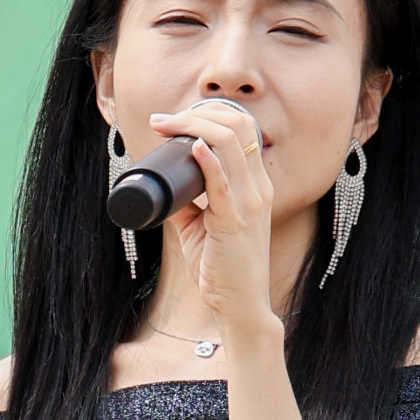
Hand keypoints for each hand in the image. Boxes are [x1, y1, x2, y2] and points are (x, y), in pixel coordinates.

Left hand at [154, 98, 277, 345]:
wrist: (240, 305)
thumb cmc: (222, 267)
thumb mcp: (201, 226)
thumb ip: (187, 203)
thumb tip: (161, 184)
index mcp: (256, 184)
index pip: (242, 129)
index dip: (208, 114)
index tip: (173, 118)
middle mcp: (258, 187)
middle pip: (237, 126)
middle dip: (196, 114)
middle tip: (162, 120)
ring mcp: (251, 202)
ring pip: (230, 144)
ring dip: (193, 127)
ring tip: (166, 126)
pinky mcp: (236, 220)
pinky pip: (223, 181)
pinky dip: (208, 159)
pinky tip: (194, 147)